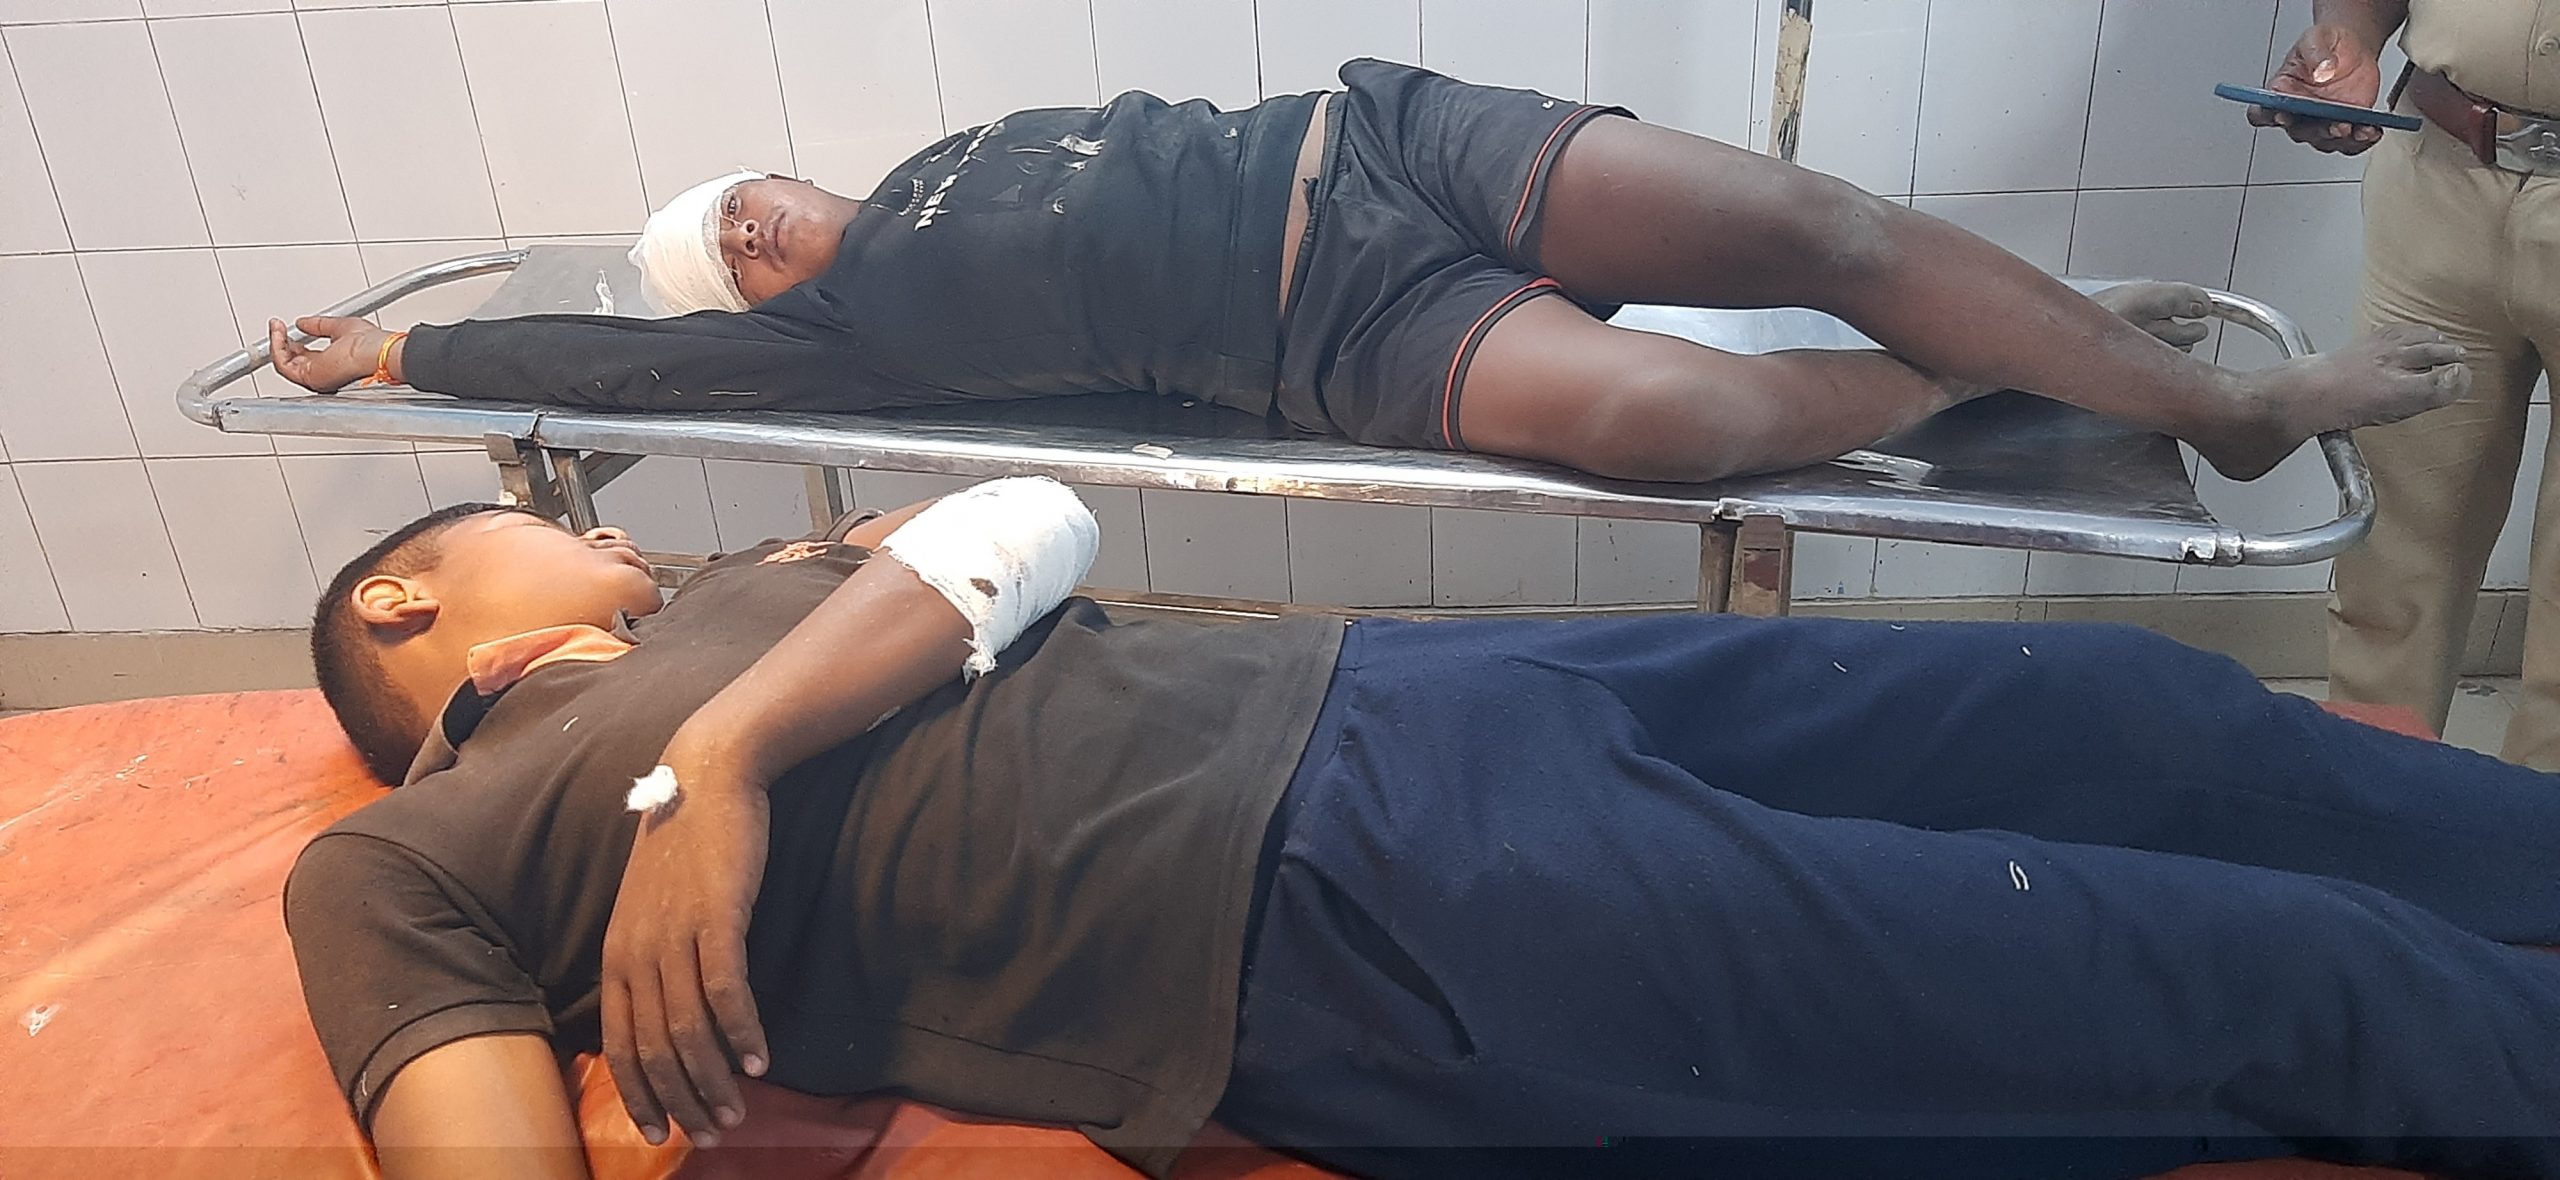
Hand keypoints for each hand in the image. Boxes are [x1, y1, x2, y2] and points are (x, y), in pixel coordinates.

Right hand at [268, 314, 395, 392]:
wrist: (377, 353)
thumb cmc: (372, 344)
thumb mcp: (340, 327)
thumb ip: (319, 325)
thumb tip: (303, 322)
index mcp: (333, 364)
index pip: (304, 356)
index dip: (291, 341)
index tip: (284, 327)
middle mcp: (323, 374)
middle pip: (290, 361)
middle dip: (280, 341)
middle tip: (276, 325)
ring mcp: (316, 378)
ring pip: (283, 363)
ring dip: (276, 342)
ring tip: (276, 326)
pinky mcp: (309, 378)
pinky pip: (283, 364)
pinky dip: (277, 347)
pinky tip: (278, 332)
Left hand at [599, 746, 772, 1149]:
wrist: (707, 775)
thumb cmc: (685, 841)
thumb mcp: (650, 906)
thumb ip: (652, 957)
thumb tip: (667, 1013)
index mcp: (617, 955)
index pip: (619, 1045)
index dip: (639, 1094)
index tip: (661, 1132)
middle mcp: (638, 953)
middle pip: (654, 1049)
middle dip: (682, 1099)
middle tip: (712, 1132)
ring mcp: (676, 936)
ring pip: (689, 1030)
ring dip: (714, 1079)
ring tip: (738, 1109)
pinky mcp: (718, 918)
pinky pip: (727, 992)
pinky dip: (742, 1033)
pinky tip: (760, 1061)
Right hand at [2248, 23, 2388, 154]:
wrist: (2353, 48)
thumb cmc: (2327, 43)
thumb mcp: (2317, 37)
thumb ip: (2316, 52)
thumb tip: (2322, 69)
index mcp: (2282, 92)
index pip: (2262, 112)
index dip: (2267, 116)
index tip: (2281, 113)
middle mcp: (2298, 113)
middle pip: (2298, 130)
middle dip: (2316, 130)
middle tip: (2333, 124)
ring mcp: (2321, 122)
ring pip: (2325, 140)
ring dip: (2340, 138)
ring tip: (2356, 128)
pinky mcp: (2346, 125)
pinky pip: (2350, 142)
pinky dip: (2361, 140)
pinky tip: (2371, 131)